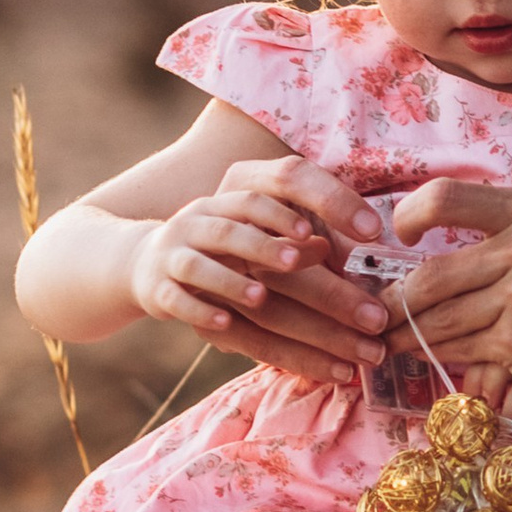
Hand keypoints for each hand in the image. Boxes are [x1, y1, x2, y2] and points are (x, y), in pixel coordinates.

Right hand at [130, 156, 390, 383]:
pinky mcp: (159, 289)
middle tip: (321, 276)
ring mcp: (176, 254)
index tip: (364, 229)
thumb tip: (356, 249)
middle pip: (240, 235)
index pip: (277, 187)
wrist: (148, 263)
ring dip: (233, 280)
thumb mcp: (261, 232)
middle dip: (277, 255)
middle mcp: (203, 219)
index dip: (318, 202)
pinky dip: (199, 310)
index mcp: (236, 198)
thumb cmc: (225, 248)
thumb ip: (303, 238)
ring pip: (204, 265)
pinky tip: (224, 324)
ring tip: (263, 297)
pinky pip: (177, 299)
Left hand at [390, 182, 511, 429]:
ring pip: (437, 317)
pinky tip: (425, 358)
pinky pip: (458, 348)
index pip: (446, 196)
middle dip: (393, 298)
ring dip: (405, 333)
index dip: (409, 214)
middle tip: (371, 309)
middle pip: (430, 273)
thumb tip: (424, 244)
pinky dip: (435, 355)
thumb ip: (501, 237)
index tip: (399, 235)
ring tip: (386, 337)